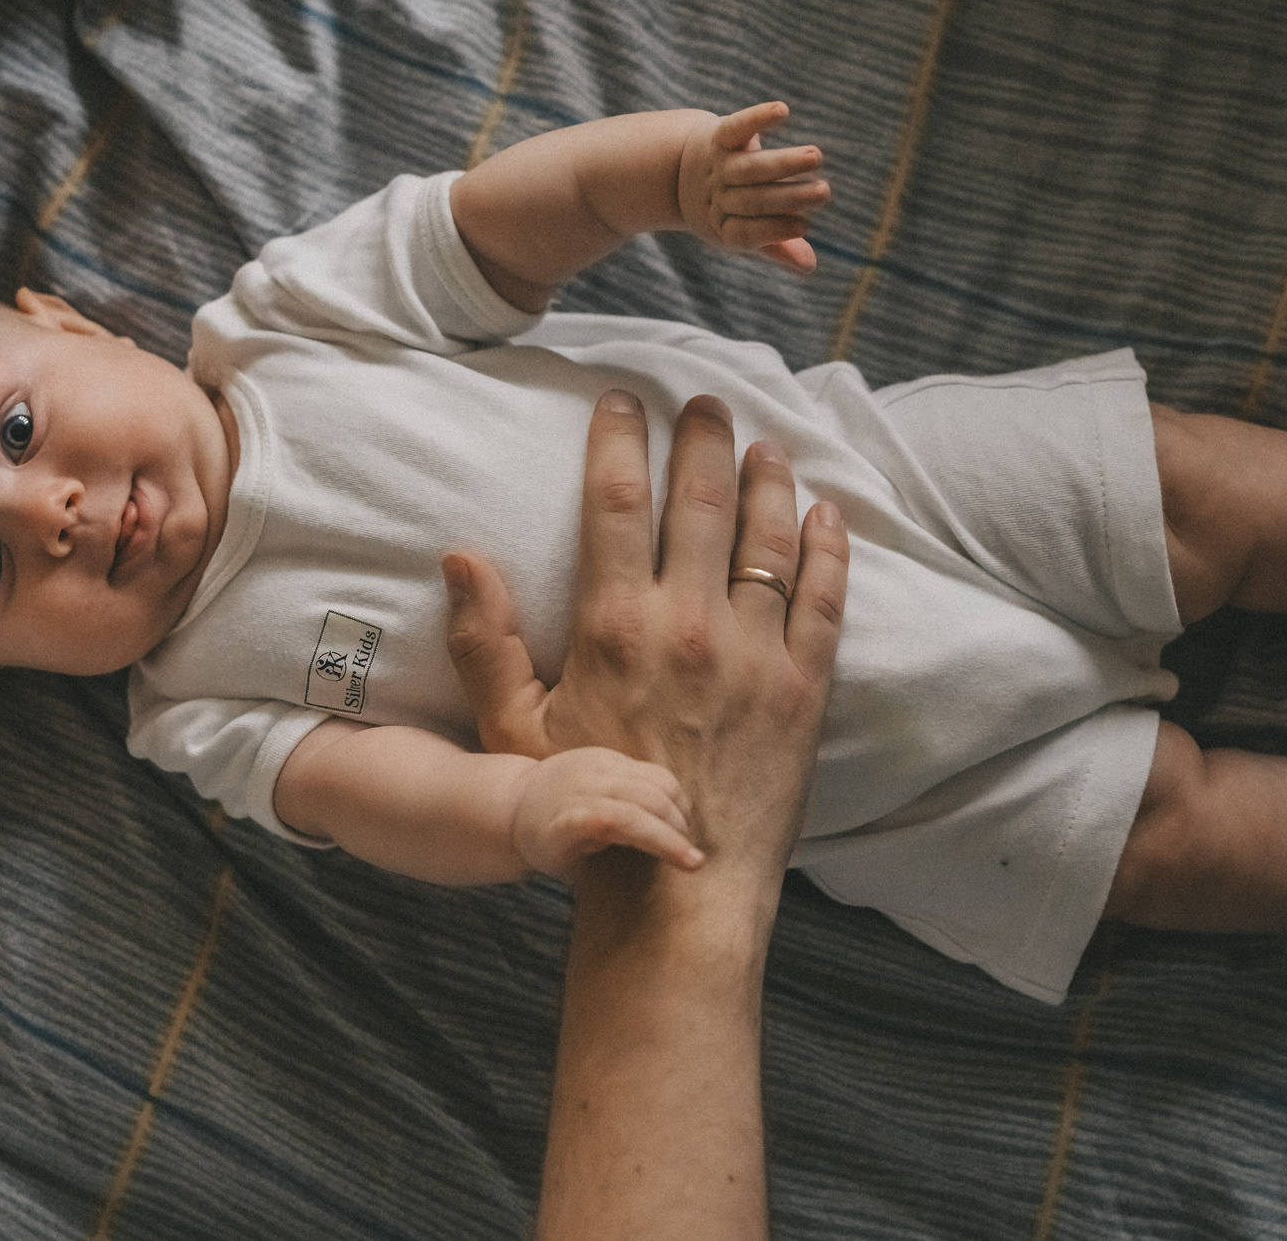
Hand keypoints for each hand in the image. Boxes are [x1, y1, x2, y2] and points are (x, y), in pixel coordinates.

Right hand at [445, 392, 846, 881]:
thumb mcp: (514, 729)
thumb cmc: (586, 810)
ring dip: (769, 479)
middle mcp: (688, 623)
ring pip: (770, 535)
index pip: (617, 498)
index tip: (623, 399)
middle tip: (706, 401)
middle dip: (703, 436)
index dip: (619, 437)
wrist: (676, 885)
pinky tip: (825, 514)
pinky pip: (825, 596)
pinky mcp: (804, 684)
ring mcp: (754, 652)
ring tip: (763, 445)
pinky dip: (828, 546)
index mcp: (615, 623)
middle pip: (701, 498)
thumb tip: (458, 556)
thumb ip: (486, 641)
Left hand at [677, 101, 830, 272]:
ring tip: (815, 157)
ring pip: (750, 167)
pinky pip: (737, 127)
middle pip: (752, 200)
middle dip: (788, 196)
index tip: (803, 226)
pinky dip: (758, 118)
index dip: (773, 231)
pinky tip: (782, 111)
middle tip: (824, 192)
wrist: (674, 170)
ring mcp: (717, 165)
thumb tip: (809, 266)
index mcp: (720, 226)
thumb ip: (776, 244)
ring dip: (783, 162)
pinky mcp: (718, 136)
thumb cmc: (727, 206)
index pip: (746, 233)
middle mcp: (717, 196)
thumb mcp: (743, 229)